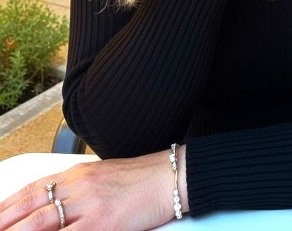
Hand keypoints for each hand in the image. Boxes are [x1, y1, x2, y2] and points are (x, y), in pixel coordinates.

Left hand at [0, 148, 187, 229]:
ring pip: (43, 222)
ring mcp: (90, 205)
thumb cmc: (139, 179)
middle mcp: (79, 186)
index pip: (33, 189)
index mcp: (78, 174)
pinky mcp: (104, 223)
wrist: (169, 176)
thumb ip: (76, 190)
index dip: (8, 205)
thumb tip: (52, 206)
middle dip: (7, 222)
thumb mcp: (102, 176)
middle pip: (32, 206)